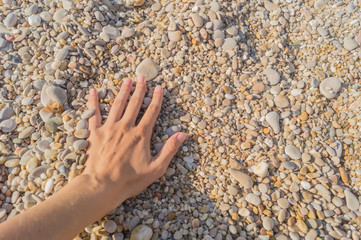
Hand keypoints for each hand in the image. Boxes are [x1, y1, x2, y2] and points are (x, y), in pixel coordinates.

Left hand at [82, 76, 185, 205]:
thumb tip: (182, 135)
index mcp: (141, 135)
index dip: (157, 99)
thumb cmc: (130, 180)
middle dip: (140, 89)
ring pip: (117, 105)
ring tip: (126, 80)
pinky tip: (93, 92)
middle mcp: (126, 127)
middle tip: (142, 77)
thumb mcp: (156, 169)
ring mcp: (109, 129)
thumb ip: (169, 150)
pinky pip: (93, 114)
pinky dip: (93, 103)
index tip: (159, 88)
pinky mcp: (95, 134)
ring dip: (122, 92)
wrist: (102, 186)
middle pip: (134, 104)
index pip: (152, 112)